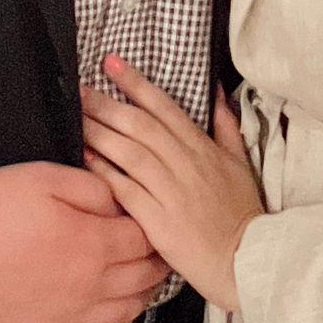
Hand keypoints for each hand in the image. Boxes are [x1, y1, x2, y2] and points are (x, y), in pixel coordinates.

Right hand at [0, 162, 169, 322]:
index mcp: (93, 247)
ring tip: (141, 274)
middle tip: (159, 244)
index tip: (155, 215)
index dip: (154, 224)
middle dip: (157, 259)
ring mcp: (68, 319)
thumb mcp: (44, 177)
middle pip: (144, 278)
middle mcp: (89, 289)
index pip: (146, 239)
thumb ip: (94, 188)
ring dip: (142, 292)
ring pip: (127, 312)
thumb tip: (120, 202)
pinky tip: (114, 309)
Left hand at [79, 57, 261, 312]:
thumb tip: (217, 91)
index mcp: (202, 148)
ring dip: (99, 132)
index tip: (111, 63)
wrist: (246, 259)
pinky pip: (125, 190)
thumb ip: (226, 124)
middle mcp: (184, 163)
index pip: (163, 106)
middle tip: (80, 89)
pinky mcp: (157, 220)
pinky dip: (103, 172)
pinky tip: (84, 158)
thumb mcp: (240, 162)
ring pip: (129, 152)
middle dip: (106, 103)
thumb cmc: (241, 212)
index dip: (135, 82)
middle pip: (139, 125)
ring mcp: (170, 191)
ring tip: (76, 118)